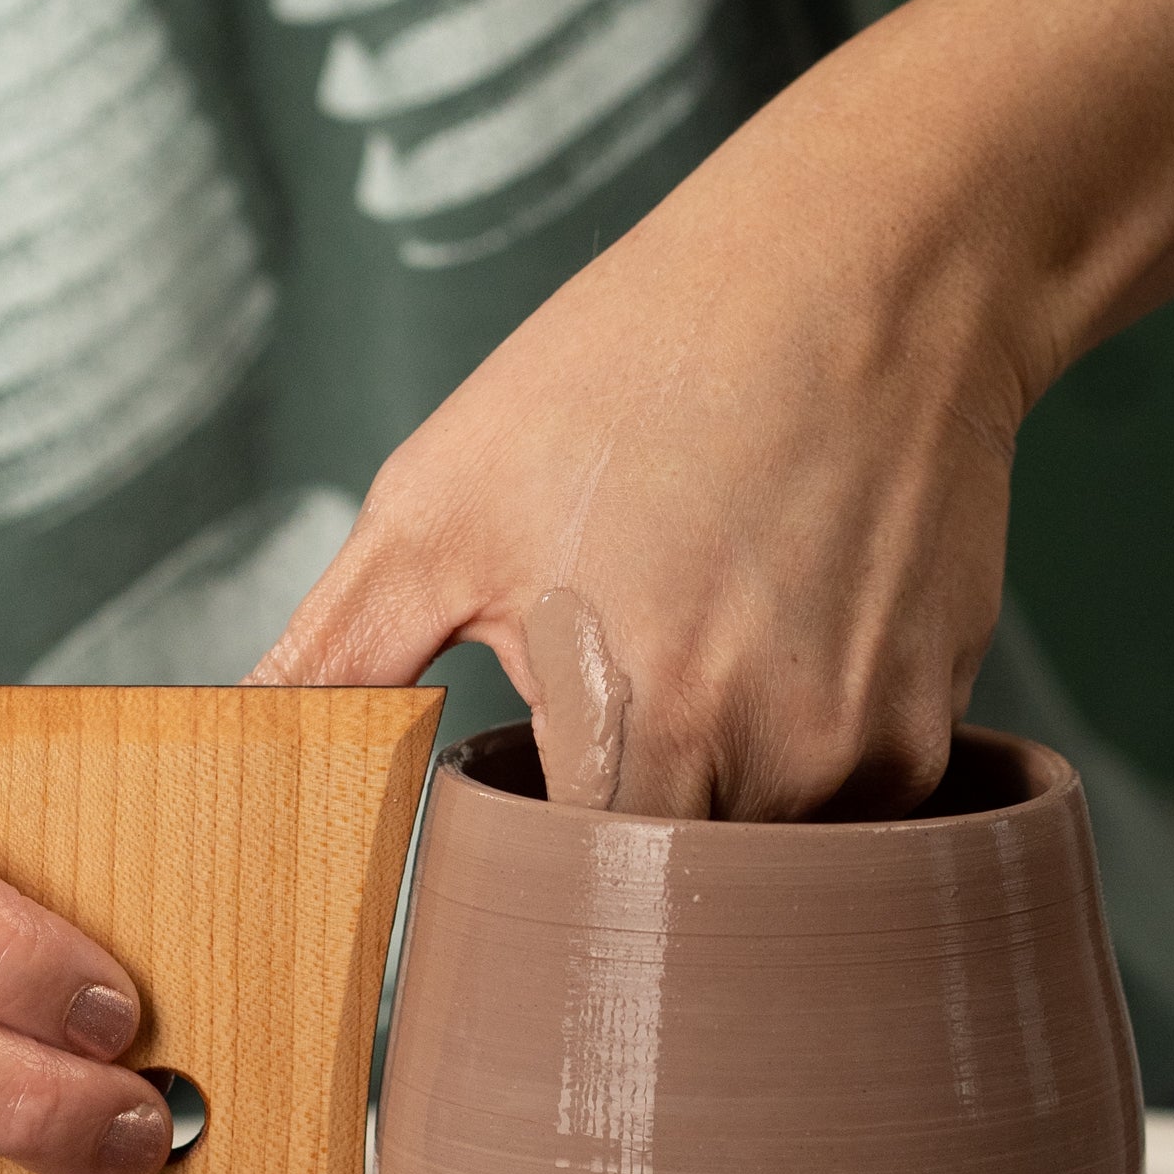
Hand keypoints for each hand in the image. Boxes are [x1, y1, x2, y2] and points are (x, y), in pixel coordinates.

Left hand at [254, 88, 1026, 819]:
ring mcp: (873, 751)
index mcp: (637, 735)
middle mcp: (773, 771)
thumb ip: (338, 657)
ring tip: (697, 647)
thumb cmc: (636, 370)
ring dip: (714, 795)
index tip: (519, 808)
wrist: (870, 265)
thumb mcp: (441, 505)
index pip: (572, 909)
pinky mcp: (938, 717)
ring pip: (763, 852)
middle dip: (623, 831)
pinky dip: (799, 751)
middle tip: (611, 694)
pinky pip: (851, 800)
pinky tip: (778, 636)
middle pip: (670, 893)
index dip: (532, 871)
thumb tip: (236, 746)